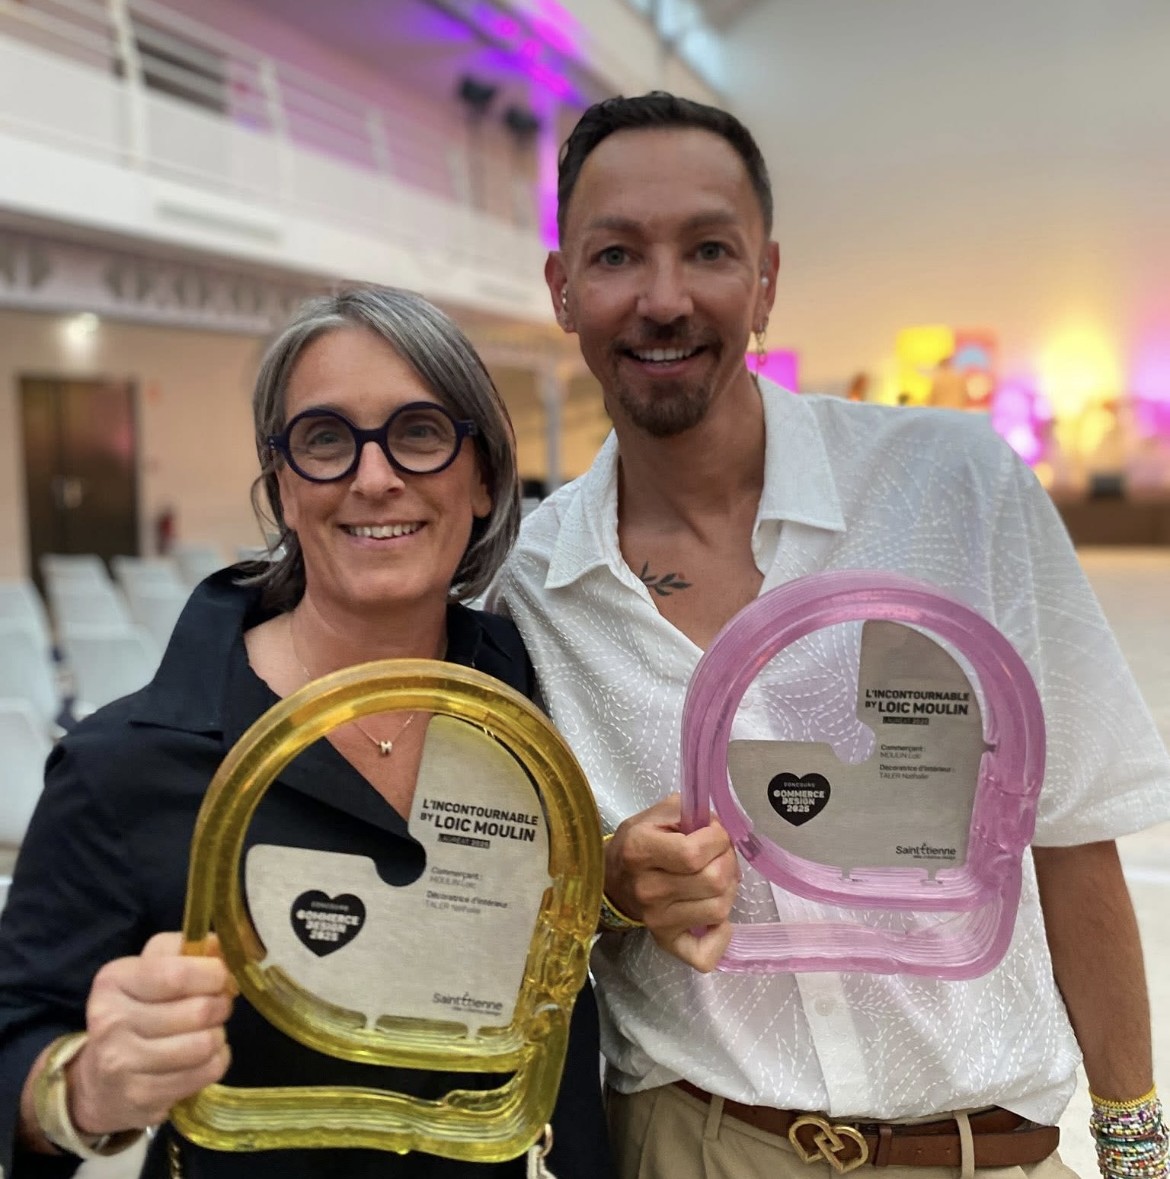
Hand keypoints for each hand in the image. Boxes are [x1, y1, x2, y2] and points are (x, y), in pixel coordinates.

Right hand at [66, 932, 234, 1133]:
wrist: (97, 1081)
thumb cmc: (136, 1011)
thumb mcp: (151, 968)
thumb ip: (187, 949)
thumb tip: (224, 944)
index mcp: (114, 981)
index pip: (178, 974)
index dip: (214, 974)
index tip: (221, 976)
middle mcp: (111, 1021)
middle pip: (199, 1011)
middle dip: (221, 1005)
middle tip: (217, 1005)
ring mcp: (123, 1063)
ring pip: (205, 1044)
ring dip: (218, 1035)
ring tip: (207, 1031)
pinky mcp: (141, 1096)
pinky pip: (205, 1072)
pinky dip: (216, 1061)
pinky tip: (203, 1057)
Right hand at [605, 794, 738, 971]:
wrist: (612, 879)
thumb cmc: (639, 842)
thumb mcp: (657, 814)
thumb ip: (689, 811)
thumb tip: (720, 829)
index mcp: (641, 850)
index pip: (695, 853)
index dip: (717, 840)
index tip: (713, 833)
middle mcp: (648, 889)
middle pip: (713, 881)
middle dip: (728, 861)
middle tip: (719, 855)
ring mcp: (657, 920)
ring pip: (719, 909)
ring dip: (728, 890)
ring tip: (716, 879)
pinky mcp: (666, 941)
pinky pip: (705, 954)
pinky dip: (720, 936)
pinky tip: (714, 917)